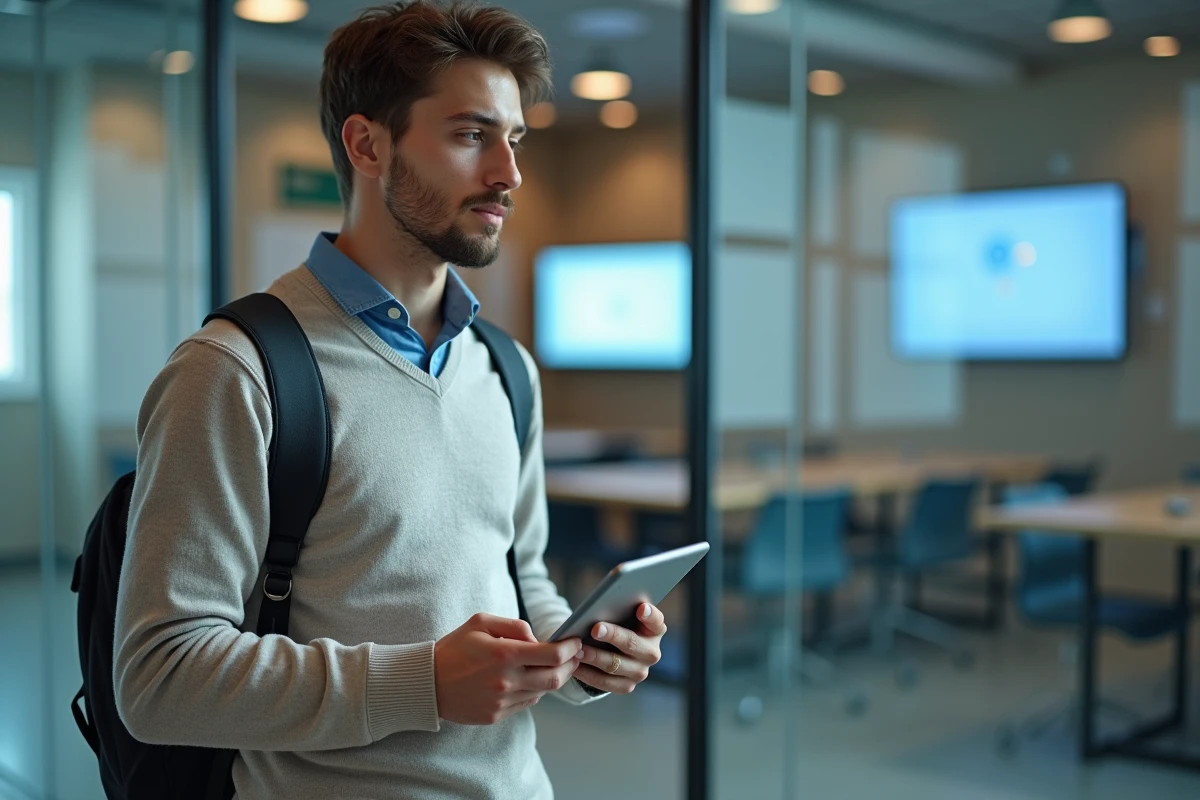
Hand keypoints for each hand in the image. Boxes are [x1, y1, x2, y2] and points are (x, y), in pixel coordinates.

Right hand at [434, 613, 582, 724]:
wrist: (426, 683)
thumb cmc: (454, 648)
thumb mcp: (480, 622)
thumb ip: (514, 626)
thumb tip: (537, 639)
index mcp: (504, 654)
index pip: (552, 655)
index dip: (570, 648)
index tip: (576, 642)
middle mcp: (506, 681)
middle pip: (555, 678)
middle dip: (571, 665)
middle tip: (575, 656)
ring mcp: (501, 702)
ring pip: (542, 692)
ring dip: (553, 678)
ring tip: (554, 665)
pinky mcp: (496, 715)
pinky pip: (526, 703)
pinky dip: (534, 690)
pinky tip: (529, 679)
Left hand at [574, 603, 666, 694]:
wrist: (611, 649)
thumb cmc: (617, 624)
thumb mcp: (621, 615)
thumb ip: (617, 610)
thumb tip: (598, 609)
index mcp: (654, 630)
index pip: (656, 621)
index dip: (650, 615)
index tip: (641, 608)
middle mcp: (651, 652)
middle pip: (632, 644)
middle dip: (613, 636)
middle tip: (595, 629)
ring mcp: (640, 671)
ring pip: (616, 665)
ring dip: (595, 657)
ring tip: (578, 650)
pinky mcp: (627, 685)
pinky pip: (606, 682)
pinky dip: (588, 673)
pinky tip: (575, 665)